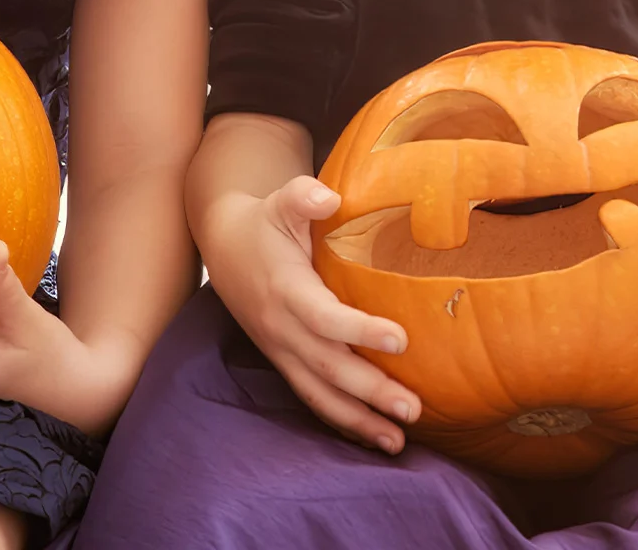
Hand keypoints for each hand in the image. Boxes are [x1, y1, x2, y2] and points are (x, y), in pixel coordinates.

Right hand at [204, 176, 419, 453]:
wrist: (224, 247)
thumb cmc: (264, 222)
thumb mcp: (281, 200)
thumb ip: (303, 195)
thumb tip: (331, 197)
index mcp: (286, 289)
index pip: (324, 318)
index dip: (361, 331)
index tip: (402, 339)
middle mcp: (282, 327)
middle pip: (328, 367)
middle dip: (371, 391)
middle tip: (413, 408)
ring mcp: (281, 350)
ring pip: (319, 394)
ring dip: (358, 420)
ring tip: (398, 441)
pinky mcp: (284, 361)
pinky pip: (311, 397)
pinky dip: (341, 421)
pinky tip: (372, 435)